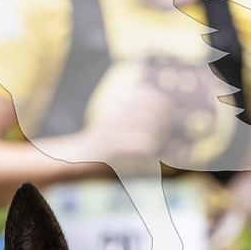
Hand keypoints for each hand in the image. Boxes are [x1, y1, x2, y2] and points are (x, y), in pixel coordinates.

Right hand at [49, 83, 174, 175]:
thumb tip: (154, 107)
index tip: (168, 108)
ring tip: (159, 139)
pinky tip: (151, 149)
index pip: (143, 95)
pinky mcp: (113, 148)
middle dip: (162, 118)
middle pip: (147, 110)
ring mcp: (114, 132)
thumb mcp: (115, 120)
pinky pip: (136, 144)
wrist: (82, 154)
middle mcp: (116, 117)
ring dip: (157, 133)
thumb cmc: (103, 139)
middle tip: (166, 127)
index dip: (160, 100)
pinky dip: (148, 146)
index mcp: (117, 108)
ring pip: (144, 126)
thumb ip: (131, 112)